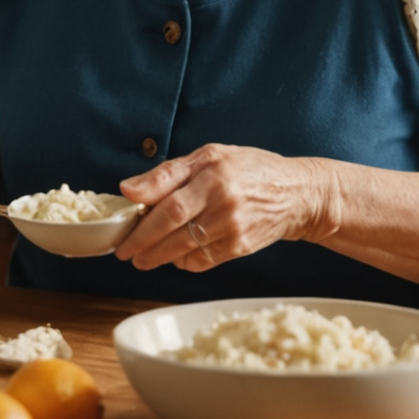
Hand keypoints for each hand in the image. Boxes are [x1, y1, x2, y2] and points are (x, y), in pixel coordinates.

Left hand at [112, 144, 335, 271]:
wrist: (296, 194)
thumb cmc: (249, 170)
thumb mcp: (209, 156)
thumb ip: (168, 173)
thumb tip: (129, 188)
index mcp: (212, 174)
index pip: (170, 200)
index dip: (142, 215)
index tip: (122, 226)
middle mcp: (222, 201)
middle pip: (173, 227)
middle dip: (143, 242)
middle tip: (125, 252)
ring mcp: (233, 227)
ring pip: (186, 248)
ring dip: (158, 257)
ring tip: (142, 259)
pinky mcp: (240, 247)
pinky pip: (204, 260)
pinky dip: (184, 262)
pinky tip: (174, 258)